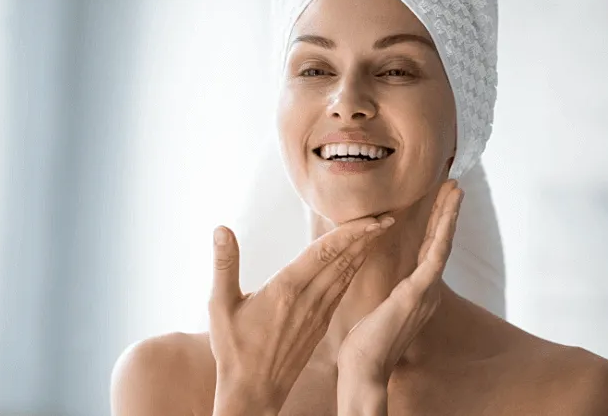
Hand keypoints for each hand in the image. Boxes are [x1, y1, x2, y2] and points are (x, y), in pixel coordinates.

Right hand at [208, 214, 395, 415]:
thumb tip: (221, 229)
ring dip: (363, 252)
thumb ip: (224, 264)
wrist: (253, 391)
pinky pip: (341, 291)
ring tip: (379, 232)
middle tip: (387, 217)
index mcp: (286, 289)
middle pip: (343, 260)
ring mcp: (317, 314)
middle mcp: (308, 300)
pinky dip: (353, 271)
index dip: (351, 232)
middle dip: (366, 237)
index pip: (325, 252)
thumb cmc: (234, 349)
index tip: (373, 218)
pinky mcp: (320, 326)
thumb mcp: (220, 305)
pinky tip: (358, 261)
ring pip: (346, 275)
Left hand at [336, 180, 462, 386]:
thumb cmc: (366, 348)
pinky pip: (435, 256)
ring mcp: (425, 292)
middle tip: (455, 186)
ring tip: (456, 189)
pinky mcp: (417, 292)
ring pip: (442, 244)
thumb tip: (389, 294)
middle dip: (448, 213)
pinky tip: (448, 213)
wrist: (364, 369)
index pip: (429, 253)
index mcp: (417, 294)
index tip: (441, 204)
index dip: (436, 227)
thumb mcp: (379, 315)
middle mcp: (427, 291)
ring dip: (449, 214)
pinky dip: (443, 232)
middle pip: (441, 244)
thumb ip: (390, 301)